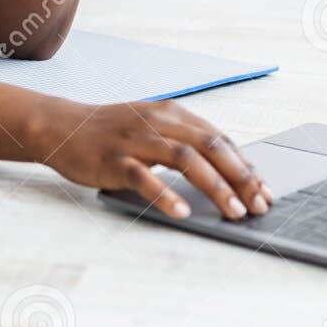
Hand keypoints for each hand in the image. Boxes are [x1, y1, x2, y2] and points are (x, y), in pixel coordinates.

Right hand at [31, 99, 273, 219]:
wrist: (62, 126)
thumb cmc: (111, 132)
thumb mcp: (151, 128)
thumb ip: (183, 142)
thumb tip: (227, 172)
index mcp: (172, 113)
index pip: (220, 139)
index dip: (246, 166)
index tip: (264, 190)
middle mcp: (158, 122)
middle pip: (211, 146)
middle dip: (241, 177)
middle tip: (259, 204)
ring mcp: (136, 140)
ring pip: (186, 159)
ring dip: (215, 186)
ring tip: (233, 211)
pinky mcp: (114, 159)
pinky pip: (144, 177)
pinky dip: (166, 195)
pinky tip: (182, 212)